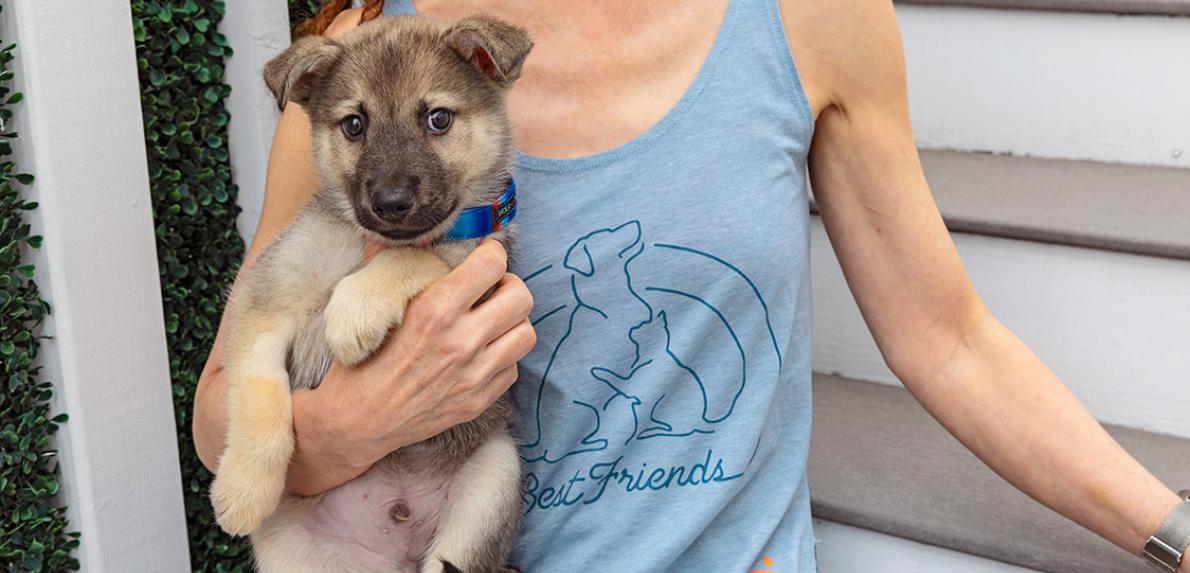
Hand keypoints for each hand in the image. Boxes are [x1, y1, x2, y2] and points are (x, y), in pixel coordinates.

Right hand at [289, 239, 534, 494]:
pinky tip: (482, 354)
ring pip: (526, 333)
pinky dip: (503, 357)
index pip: (491, 264)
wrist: (354, 423)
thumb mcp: (370, 308)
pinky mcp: (479, 400)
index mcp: (434, 311)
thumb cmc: (359, 362)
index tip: (484, 255)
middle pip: (521, 297)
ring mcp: (474, 374)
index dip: (491, 253)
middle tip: (493, 288)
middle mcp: (461, 342)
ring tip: (493, 321)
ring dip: (512, 323)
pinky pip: (513, 368)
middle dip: (510, 286)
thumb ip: (390, 266)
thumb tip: (399, 234)